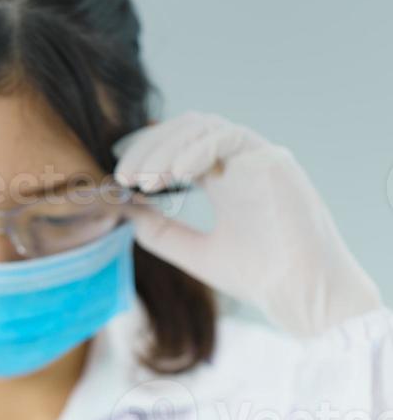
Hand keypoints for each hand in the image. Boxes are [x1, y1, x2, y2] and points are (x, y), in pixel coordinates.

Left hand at [114, 111, 380, 334]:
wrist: (298, 293)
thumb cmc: (258, 276)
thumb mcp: (196, 253)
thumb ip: (162, 233)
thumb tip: (126, 214)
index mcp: (223, 181)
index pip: (178, 148)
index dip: (147, 152)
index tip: (120, 173)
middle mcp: (239, 164)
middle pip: (186, 130)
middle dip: (151, 147)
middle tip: (125, 175)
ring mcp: (257, 158)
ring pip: (204, 127)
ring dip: (167, 147)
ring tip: (145, 179)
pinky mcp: (271, 160)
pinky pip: (227, 137)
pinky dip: (195, 151)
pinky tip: (174, 175)